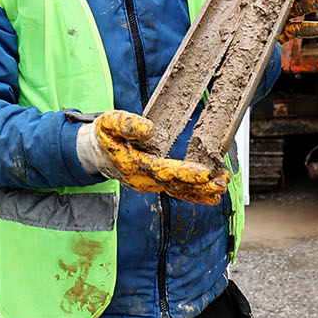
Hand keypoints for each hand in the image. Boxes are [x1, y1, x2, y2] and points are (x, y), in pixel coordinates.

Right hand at [76, 111, 229, 204]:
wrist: (95, 153)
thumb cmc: (104, 135)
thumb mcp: (109, 123)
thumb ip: (126, 124)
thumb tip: (151, 129)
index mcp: (134, 165)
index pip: (163, 170)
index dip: (185, 172)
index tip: (205, 172)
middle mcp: (144, 180)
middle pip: (175, 185)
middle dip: (201, 185)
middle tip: (222, 182)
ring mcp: (150, 184)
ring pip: (178, 191)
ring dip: (202, 191)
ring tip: (222, 187)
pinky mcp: (155, 183)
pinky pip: (177, 191)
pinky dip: (195, 193)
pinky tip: (211, 194)